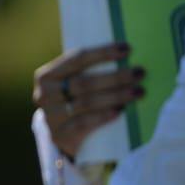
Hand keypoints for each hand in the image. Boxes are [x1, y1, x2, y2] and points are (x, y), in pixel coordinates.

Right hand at [32, 45, 142, 159]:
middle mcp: (44, 95)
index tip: (127, 49)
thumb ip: (90, 73)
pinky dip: (103, 116)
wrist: (64, 135)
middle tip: (139, 73)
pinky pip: (84, 123)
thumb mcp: (73, 84)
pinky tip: (120, 111)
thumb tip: (126, 60)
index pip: (76, 59)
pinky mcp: (60, 135)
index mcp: (46, 75)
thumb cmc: (76, 101)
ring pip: (86, 103)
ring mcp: (51, 116)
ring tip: (138, 92)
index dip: (102, 53)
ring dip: (115, 96)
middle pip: (84, 82)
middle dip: (115, 77)